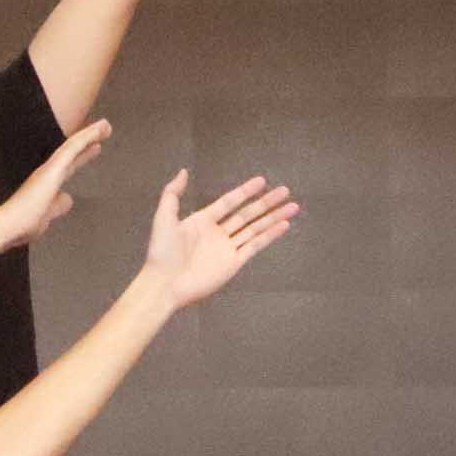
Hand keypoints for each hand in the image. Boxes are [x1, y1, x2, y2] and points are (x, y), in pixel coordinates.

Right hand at [0, 118, 111, 247]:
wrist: (9, 225)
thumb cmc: (22, 224)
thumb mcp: (46, 216)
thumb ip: (57, 206)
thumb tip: (68, 198)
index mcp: (46, 184)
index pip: (68, 167)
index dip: (81, 157)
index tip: (93, 148)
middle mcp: (47, 172)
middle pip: (73, 154)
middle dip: (88, 144)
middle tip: (103, 131)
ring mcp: (50, 169)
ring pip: (73, 147)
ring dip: (91, 135)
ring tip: (106, 125)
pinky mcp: (53, 168)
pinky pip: (72, 148)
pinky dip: (86, 137)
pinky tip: (99, 129)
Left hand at [142, 170, 295, 304]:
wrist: (164, 284)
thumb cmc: (162, 252)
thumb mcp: (163, 217)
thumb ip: (173, 194)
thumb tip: (183, 171)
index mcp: (202, 221)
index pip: (229, 202)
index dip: (245, 191)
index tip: (262, 181)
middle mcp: (217, 233)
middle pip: (247, 214)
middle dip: (266, 202)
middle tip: (285, 190)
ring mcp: (227, 248)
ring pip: (255, 229)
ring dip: (273, 217)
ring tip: (293, 206)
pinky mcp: (233, 263)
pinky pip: (255, 246)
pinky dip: (270, 236)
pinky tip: (284, 225)